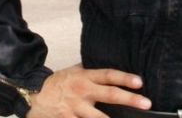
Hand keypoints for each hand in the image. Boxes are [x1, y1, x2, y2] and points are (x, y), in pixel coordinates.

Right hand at [27, 64, 151, 117]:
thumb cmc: (58, 82)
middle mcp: (83, 91)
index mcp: (86, 76)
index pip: (109, 75)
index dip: (125, 78)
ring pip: (99, 117)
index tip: (140, 82)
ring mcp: (76, 108)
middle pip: (110, 94)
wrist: (34, 94)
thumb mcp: (74, 71)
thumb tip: (109, 69)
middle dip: (130, 99)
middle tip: (147, 103)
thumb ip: (91, 71)